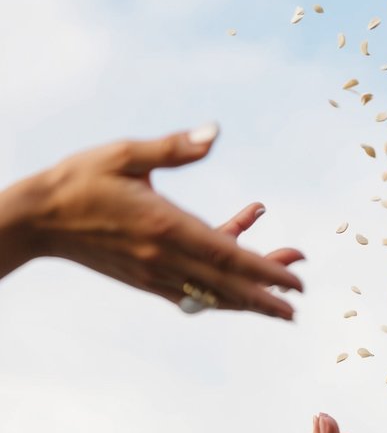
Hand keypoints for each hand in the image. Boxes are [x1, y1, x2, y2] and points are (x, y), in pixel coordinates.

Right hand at [2, 125, 303, 318]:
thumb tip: (213, 133)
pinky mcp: (144, 280)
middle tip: (301, 296)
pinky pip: (190, 293)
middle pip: (227, 285)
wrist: (38, 218)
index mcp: (164, 226)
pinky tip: (236, 280)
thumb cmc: (81, 179)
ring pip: (211, 294)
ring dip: (248, 298)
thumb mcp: (125, 154)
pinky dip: (218, 292)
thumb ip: (173, 148)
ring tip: (281, 299)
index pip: (227, 255)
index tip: (297, 278)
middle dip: (267, 293)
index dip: (266, 269)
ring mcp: (153, 274)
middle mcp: (162, 258)